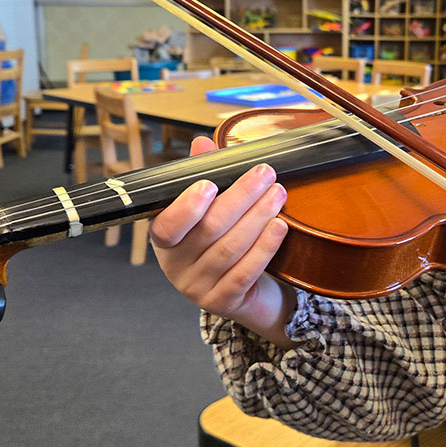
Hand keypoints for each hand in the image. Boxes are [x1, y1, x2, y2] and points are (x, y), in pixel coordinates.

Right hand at [150, 136, 295, 347]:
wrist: (246, 294)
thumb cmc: (223, 242)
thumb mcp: (209, 210)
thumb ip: (201, 176)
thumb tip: (200, 143)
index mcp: (165, 239)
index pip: (167, 225)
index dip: (187, 206)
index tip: (211, 182)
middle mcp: (175, 266)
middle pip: (208, 230)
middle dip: (240, 197)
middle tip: (265, 173)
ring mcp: (198, 288)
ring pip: (229, 249)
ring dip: (257, 217)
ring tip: (278, 193)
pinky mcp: (224, 303)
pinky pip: (245, 273)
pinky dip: (264, 248)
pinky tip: (279, 226)